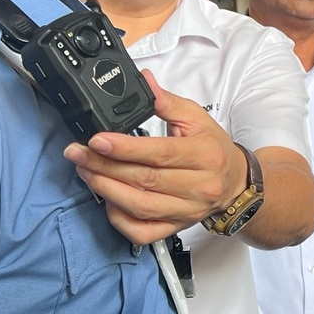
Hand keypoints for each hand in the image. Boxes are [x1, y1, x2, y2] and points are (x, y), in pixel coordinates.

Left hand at [62, 70, 247, 244]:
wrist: (235, 182)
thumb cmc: (214, 149)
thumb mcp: (197, 119)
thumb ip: (168, 102)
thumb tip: (145, 82)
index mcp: (205, 155)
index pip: (160, 153)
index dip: (125, 148)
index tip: (97, 140)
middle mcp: (199, 186)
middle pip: (145, 179)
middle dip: (104, 165)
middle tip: (78, 153)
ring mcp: (187, 210)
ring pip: (140, 206)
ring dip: (106, 189)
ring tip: (85, 171)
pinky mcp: (177, 227)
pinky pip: (143, 232)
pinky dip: (120, 219)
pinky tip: (107, 201)